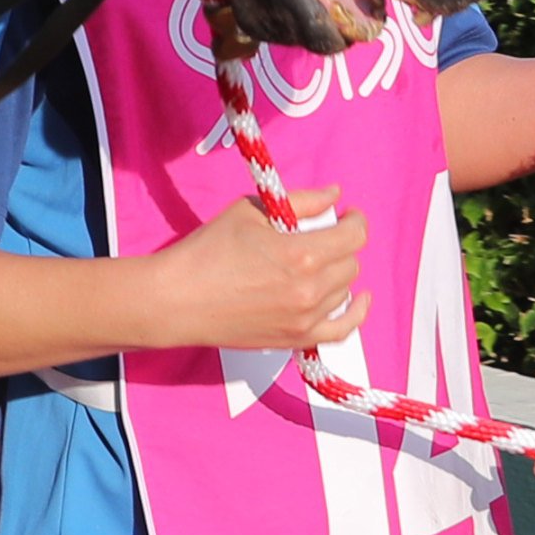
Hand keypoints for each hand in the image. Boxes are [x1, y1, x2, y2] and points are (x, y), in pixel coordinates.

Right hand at [140, 187, 367, 353]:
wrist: (177, 300)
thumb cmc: (207, 251)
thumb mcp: (249, 211)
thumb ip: (300, 202)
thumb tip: (334, 194)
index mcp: (301, 253)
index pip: (353, 235)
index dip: (354, 220)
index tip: (347, 214)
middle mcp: (311, 288)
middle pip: (350, 262)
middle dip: (340, 245)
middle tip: (320, 236)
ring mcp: (307, 318)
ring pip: (345, 290)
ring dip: (336, 272)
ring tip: (315, 263)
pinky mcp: (297, 339)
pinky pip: (343, 329)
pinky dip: (355, 313)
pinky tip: (357, 299)